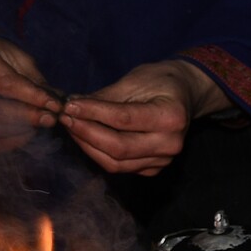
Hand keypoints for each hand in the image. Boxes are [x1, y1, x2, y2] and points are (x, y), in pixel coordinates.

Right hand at [0, 36, 62, 151]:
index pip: (6, 85)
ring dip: (22, 132)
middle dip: (28, 119)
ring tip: (39, 123)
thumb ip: (34, 80)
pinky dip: (10, 142)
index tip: (55, 106)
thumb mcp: (15, 56)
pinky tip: (24, 134)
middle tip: (50, 119)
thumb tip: (58, 102)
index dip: (33, 98)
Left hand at [59, 60, 230, 174]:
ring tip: (72, 128)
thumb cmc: (160, 81)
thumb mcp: (134, 81)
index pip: (123, 120)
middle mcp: (170, 144)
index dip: (93, 114)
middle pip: (118, 148)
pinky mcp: (152, 170)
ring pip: (115, 163)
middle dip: (86, 134)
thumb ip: (105, 98)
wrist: (184, 95)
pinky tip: (86, 139)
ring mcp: (162, 161)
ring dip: (88, 146)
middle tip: (66, 119)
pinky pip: (119, 167)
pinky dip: (98, 154)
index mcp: (171, 117)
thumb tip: (73, 106)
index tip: (70, 106)